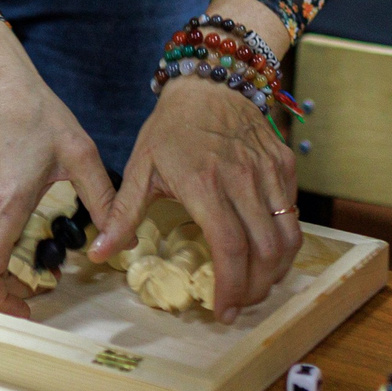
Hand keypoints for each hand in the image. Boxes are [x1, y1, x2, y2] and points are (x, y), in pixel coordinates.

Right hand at [0, 19, 116, 317]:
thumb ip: (103, 200)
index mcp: (4, 204)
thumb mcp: (78, 153)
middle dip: (11, 283)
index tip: (25, 311)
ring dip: (2, 253)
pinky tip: (15, 203)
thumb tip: (123, 240)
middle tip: (42, 282)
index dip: (2, 303)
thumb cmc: (32, 109)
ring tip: (35, 238)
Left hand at [87, 0, 300, 322]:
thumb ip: (122, 213)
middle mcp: (243, 179)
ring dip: (276, 271)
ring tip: (256, 285)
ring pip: (288, 237)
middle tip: (238, 304)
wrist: (211, 80)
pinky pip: (293, 213)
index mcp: (204, 183)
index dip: (231, 287)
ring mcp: (269, 171)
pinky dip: (284, 241)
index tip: (222, 310)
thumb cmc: (172, 126)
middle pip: (265, 251)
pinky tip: (265, 252)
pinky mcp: (285, 164)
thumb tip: (99, 253)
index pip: (230, 247)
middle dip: (255, 289)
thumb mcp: (140, 166)